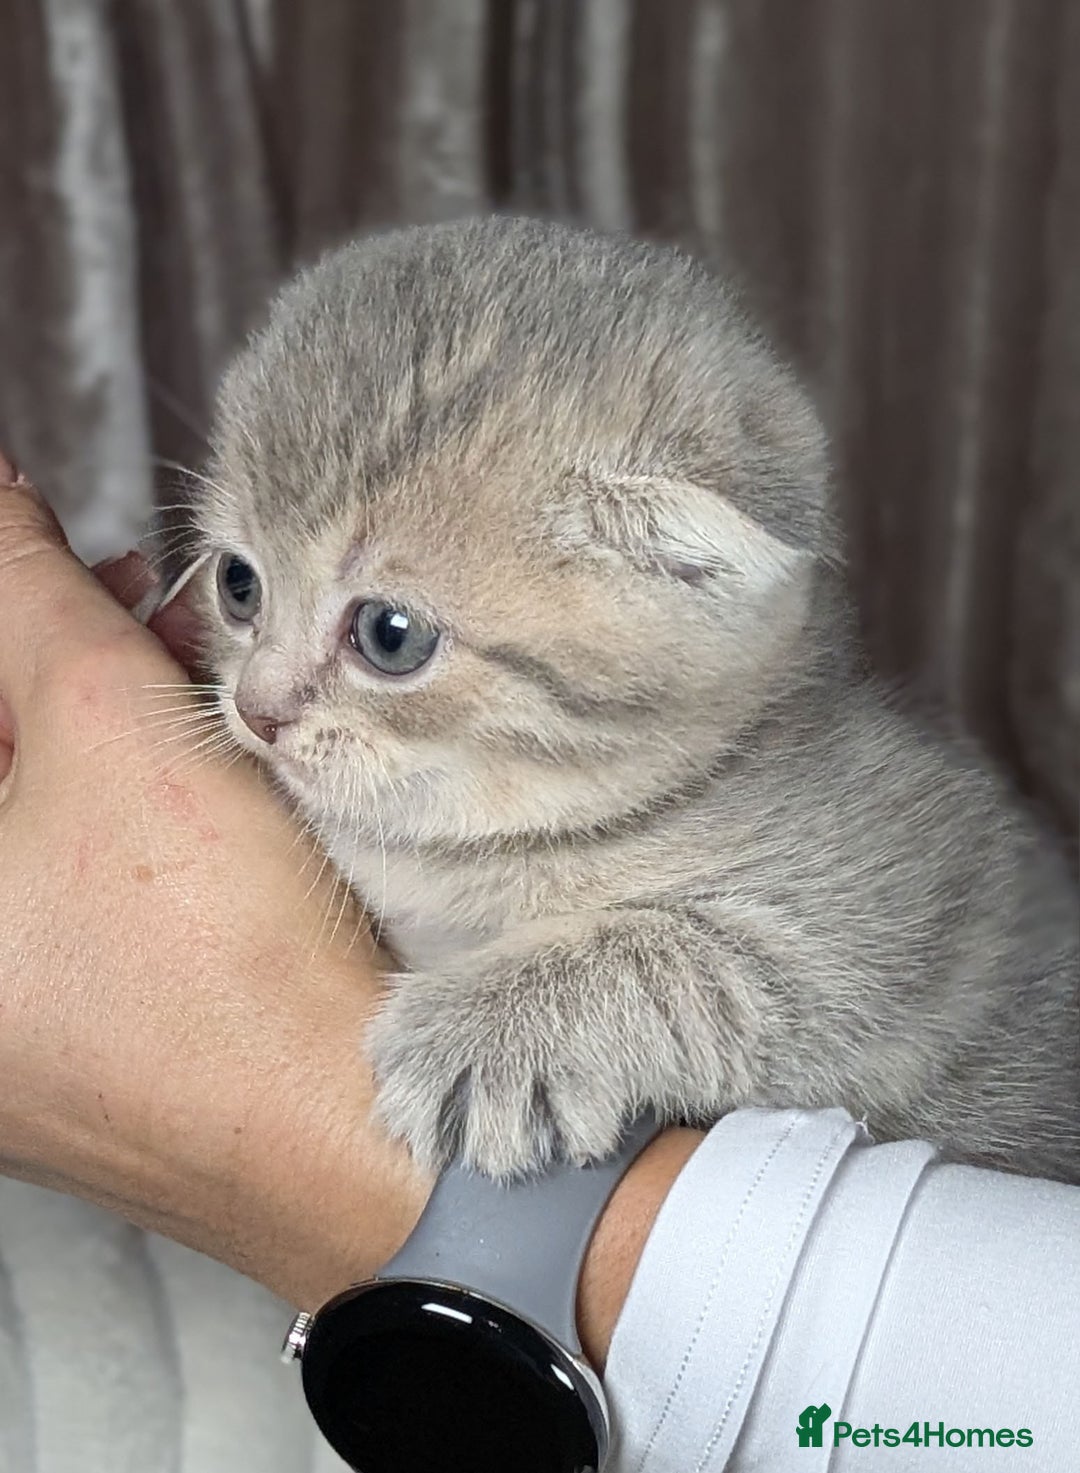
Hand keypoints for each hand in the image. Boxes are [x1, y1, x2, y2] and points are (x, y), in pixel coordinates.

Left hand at [0, 455, 700, 1362]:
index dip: (3, 620)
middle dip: (47, 667)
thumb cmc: (234, 971)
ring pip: (33, 831)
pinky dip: (125, 817)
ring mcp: (7, 1040)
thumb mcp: (106, 726)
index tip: (45, 560)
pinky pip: (77, 898)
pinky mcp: (82, 1054)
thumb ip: (21, 594)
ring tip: (183, 672)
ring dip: (97, 732)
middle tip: (122, 597)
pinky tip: (198, 771)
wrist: (361, 1131)